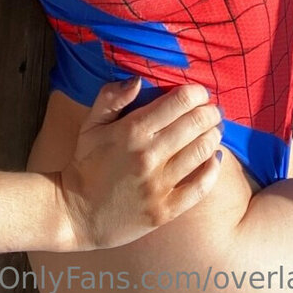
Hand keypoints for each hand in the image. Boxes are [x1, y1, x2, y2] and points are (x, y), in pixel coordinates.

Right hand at [55, 77, 223, 250]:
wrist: (77, 213)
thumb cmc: (86, 163)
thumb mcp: (91, 124)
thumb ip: (111, 97)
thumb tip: (138, 79)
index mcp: (132, 130)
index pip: (178, 102)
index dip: (196, 93)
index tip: (200, 93)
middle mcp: (148, 155)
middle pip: (196, 124)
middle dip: (210, 112)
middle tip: (213, 111)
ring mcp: (158, 185)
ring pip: (202, 152)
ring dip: (214, 136)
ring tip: (215, 131)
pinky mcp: (165, 210)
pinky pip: (200, 187)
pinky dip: (213, 169)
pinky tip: (215, 159)